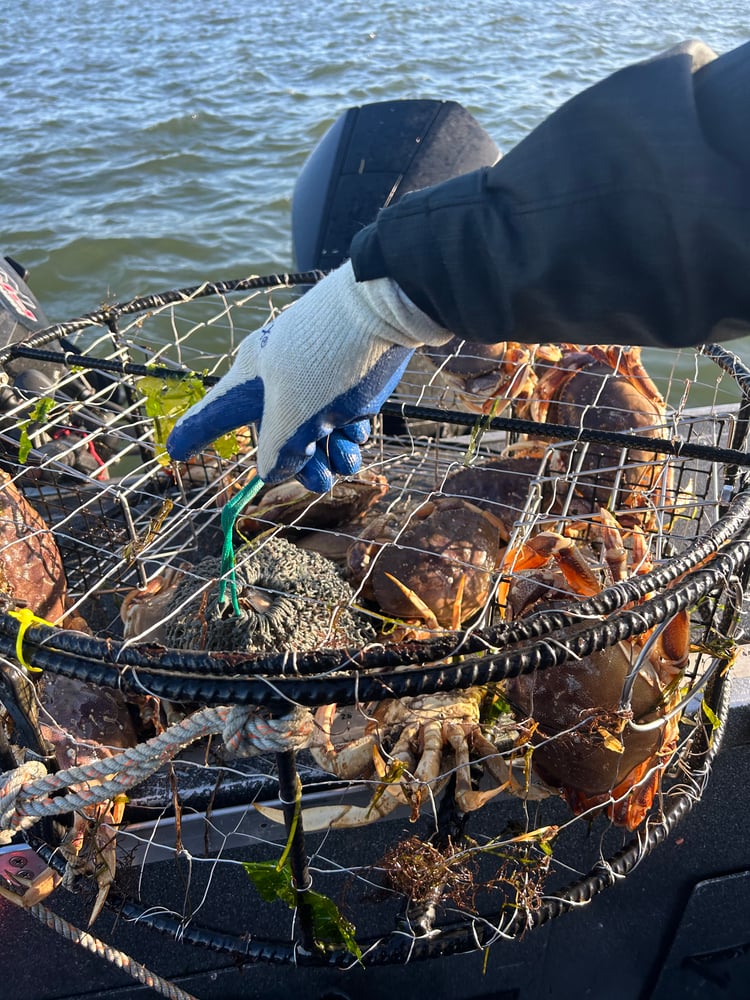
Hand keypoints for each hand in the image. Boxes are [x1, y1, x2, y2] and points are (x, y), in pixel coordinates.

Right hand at [166, 261, 450, 491]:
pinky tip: (359, 434)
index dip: (194, 436)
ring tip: (347, 458)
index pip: (213, 414)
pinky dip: (350, 435)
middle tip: (320, 480)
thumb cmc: (326, 364)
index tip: (176, 453)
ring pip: (314, 434)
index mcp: (250, 379)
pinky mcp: (348, 380)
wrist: (385, 312)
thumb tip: (277, 470)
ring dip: (331, 456)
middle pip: (276, 437)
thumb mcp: (292, 418)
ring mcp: (315, 380)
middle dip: (299, 465)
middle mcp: (278, 379)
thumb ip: (277, 453)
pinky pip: (341, 420)